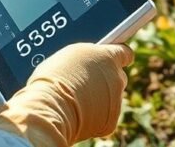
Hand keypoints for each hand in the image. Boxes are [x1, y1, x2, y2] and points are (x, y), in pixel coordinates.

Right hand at [0, 43, 133, 146]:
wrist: (50, 107)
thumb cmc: (52, 79)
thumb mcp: (68, 57)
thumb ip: (85, 60)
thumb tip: (85, 65)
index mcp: (108, 56)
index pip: (125, 53)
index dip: (118, 58)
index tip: (114, 61)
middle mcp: (117, 77)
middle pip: (117, 78)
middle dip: (106, 82)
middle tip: (86, 85)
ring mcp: (116, 100)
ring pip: (111, 99)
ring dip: (99, 100)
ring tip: (76, 103)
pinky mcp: (110, 121)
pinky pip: (104, 119)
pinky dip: (94, 120)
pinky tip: (78, 117)